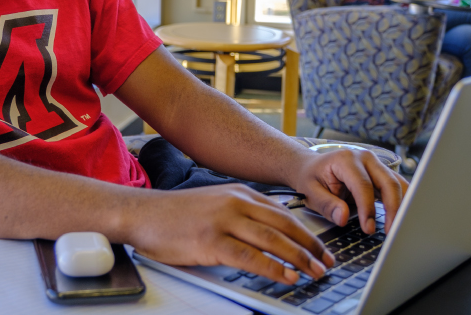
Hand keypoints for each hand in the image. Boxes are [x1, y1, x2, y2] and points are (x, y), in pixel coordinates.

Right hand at [130, 184, 334, 283]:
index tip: (321, 249)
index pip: (283, 214)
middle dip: (310, 246)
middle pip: (284, 226)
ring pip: (272, 241)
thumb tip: (269, 232)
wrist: (143, 213)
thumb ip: (241, 213)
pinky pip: (250, 257)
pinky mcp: (211, 241)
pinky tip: (287, 277)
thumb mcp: (214, 203)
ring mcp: (223, 221)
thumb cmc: (176, 214)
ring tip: (315, 273)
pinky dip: (273, 268)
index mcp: (238, 193)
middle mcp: (235, 203)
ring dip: (299, 259)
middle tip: (327, 263)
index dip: (306, 233)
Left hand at [292, 149, 408, 235]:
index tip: (368, 228)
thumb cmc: (310, 178)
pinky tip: (400, 218)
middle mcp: (364, 158)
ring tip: (399, 228)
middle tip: (391, 232)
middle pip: (388, 182)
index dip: (368, 209)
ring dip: (401, 206)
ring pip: (397, 184)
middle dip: (393, 209)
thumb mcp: (310, 192)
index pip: (363, 185)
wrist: (310, 167)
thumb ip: (327, 205)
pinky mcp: (380, 173)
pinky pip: (396, 187)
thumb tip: (343, 218)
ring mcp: (375, 164)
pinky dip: (401, 202)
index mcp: (345, 159)